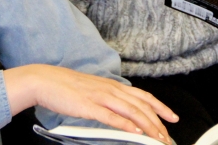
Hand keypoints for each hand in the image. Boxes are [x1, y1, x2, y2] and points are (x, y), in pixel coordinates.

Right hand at [3, 64, 176, 143]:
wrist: (45, 80)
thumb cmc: (66, 87)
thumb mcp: (93, 90)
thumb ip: (108, 100)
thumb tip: (121, 112)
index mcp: (112, 85)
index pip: (143, 96)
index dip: (160, 107)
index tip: (172, 117)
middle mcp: (110, 89)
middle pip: (141, 105)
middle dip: (158, 121)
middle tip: (167, 135)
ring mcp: (100, 97)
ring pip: (131, 111)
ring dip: (147, 126)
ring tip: (157, 138)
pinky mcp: (88, 106)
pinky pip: (111, 117)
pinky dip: (125, 125)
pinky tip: (135, 132)